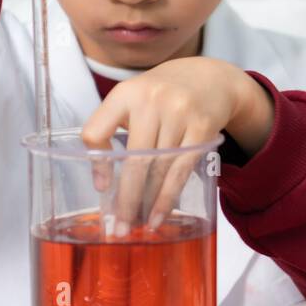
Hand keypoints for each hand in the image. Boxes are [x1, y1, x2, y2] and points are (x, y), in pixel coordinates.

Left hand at [80, 58, 273, 230]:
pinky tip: (159, 214)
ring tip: (138, 226)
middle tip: (119, 228)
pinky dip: (168, 197)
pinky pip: (181, 170)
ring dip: (148, 203)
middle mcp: (152, 100)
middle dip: (126, 199)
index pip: (96, 132)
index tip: (102, 188)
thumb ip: (111, 133)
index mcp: (125, 93)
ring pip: (159, 169)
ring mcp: (180, 113)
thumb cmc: (162, 96)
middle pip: (134, 160)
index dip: (96, 164)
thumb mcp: (132, 102)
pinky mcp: (203, 127)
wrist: (209, 77)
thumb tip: (102, 184)